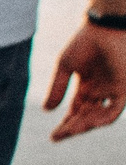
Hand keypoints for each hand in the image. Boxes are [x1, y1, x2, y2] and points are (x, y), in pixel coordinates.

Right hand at [45, 24, 125, 140]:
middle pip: (86, 117)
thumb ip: (57, 88)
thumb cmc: (86, 41)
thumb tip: (47, 110)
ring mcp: (113, 91)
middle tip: (56, 137)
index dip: (66, 124)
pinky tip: (84, 123)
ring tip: (69, 130)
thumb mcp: (65, 67)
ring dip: (84, 126)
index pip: (77, 111)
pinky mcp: (123, 89)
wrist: (106, 27)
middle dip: (71, 128)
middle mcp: (102, 91)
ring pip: (99, 117)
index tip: (53, 137)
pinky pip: (113, 111)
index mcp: (88, 86)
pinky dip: (99, 119)